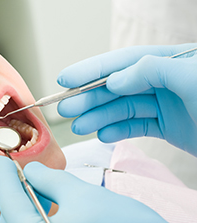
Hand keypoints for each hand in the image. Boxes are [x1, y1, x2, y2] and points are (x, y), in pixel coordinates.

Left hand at [0, 156, 195, 222]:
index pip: (8, 201)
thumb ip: (48, 179)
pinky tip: (49, 206)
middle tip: (22, 173)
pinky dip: (36, 221)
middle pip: (9, 221)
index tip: (1, 161)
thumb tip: (31, 171)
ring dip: (24, 208)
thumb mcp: (80, 193)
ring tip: (40, 188)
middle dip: (13, 194)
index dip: (3, 177)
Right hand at [57, 43, 196, 156]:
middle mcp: (163, 80)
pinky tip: (103, 135)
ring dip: (98, 118)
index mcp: (169, 60)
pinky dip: (118, 131)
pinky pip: (136, 127)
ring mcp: (165, 104)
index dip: (91, 70)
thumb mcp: (191, 77)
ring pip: (122, 109)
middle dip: (89, 98)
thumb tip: (115, 79)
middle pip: (117, 87)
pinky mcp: (167, 126)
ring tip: (79, 127)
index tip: (66, 80)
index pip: (122, 61)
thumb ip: (152, 69)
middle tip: (66, 109)